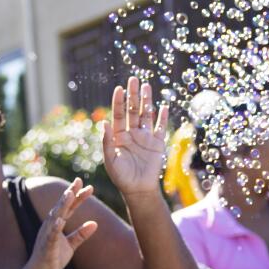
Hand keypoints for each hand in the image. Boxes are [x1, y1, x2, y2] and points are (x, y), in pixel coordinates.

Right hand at [22, 178, 97, 268]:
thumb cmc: (53, 260)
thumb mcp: (70, 246)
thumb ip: (81, 234)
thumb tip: (95, 223)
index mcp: (56, 225)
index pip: (69, 207)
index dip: (78, 196)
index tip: (88, 186)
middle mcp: (50, 227)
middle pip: (61, 207)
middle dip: (70, 194)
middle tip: (79, 181)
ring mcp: (46, 236)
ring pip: (54, 217)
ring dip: (62, 206)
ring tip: (70, 194)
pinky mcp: (46, 248)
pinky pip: (50, 237)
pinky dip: (54, 228)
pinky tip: (59, 220)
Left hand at [101, 77, 169, 196]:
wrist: (139, 189)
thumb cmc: (122, 177)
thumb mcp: (110, 160)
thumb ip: (107, 142)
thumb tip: (104, 124)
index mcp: (118, 135)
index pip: (118, 114)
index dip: (118, 101)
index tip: (119, 89)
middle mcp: (132, 133)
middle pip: (132, 110)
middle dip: (133, 95)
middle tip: (134, 79)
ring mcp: (145, 137)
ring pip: (146, 115)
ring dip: (147, 101)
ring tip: (147, 86)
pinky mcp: (157, 144)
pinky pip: (160, 128)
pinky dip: (162, 117)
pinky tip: (163, 106)